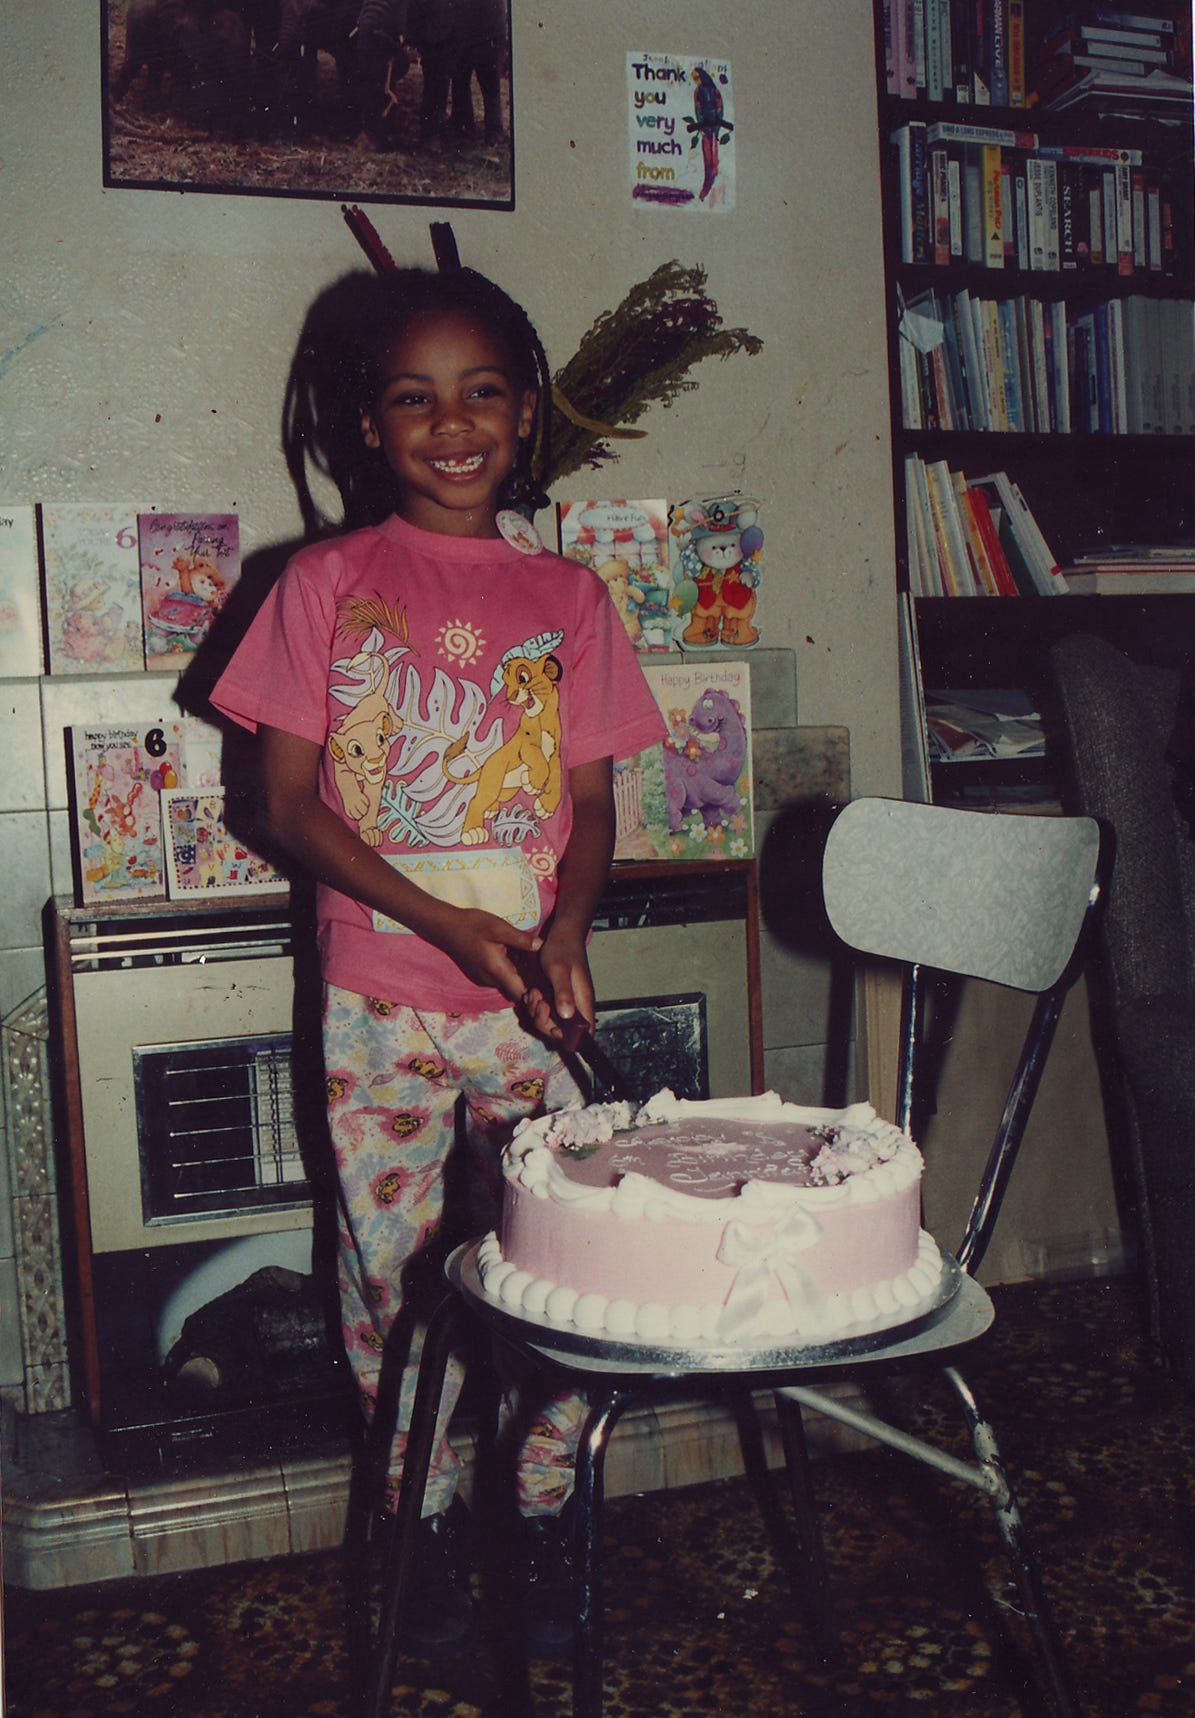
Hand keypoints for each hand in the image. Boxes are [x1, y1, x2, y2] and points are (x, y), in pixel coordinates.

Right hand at [424, 908, 544, 1004]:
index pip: (520, 994)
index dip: (533, 991)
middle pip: (516, 990)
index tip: (542, 978)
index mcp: (497, 971)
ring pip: (507, 983)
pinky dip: (507, 970)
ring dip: (517, 974)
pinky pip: (498, 978)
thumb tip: (541, 946)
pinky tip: (511, 954)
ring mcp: (483, 978)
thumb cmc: (472, 925)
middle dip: (528, 980)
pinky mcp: (479, 974)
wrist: (446, 927)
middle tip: (537, 963)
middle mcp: (490, 980)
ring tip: (526, 956)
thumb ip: (521, 939)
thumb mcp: (499, 928)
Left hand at [519, 931, 594, 1044]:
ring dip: (537, 1011)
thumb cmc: (563, 949)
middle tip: (536, 1001)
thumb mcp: (558, 970)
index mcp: (582, 1001)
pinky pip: (547, 1008)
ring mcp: (567, 1000)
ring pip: (552, 1019)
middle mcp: (577, 1004)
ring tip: (533, 992)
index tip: (549, 1024)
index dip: (567, 1037)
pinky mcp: (559, 995)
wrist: (563, 933)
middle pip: (563, 1030)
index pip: (584, 1032)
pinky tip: (532, 991)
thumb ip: (563, 992)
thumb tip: (566, 1016)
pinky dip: (536, 1004)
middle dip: (544, 1021)